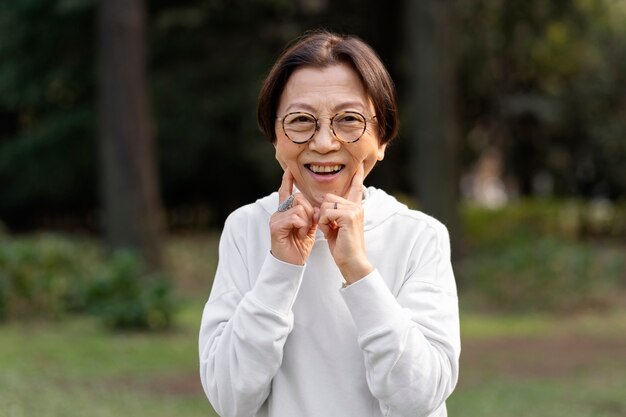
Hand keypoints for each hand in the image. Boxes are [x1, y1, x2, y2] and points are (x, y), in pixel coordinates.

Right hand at [270, 169, 317, 264]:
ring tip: (303, 233)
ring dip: (306, 221)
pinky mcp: (276, 226)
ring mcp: (276, 218)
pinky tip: (300, 235)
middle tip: (309, 226)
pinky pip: (295, 217)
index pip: (287, 192)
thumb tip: (318, 208)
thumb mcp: (309, 228)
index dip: (288, 181)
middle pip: (298, 198)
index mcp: (286, 212)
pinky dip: (302, 226)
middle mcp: (279, 213)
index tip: (289, 170)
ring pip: (299, 207)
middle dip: (310, 211)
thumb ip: (312, 216)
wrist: (292, 264)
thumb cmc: (299, 247)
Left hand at [317, 165, 372, 282]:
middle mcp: (357, 206)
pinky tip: (332, 231)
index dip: (357, 178)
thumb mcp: (334, 228)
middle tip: (330, 228)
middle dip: (323, 213)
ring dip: (323, 219)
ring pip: (326, 205)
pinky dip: (324, 223)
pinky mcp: (349, 216)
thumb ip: (329, 216)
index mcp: (355, 208)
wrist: (352, 262)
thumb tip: (318, 208)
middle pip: (328, 198)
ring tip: (332, 230)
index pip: (356, 189)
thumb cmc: (343, 248)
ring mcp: (354, 210)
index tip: (360, 167)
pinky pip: (326, 212)